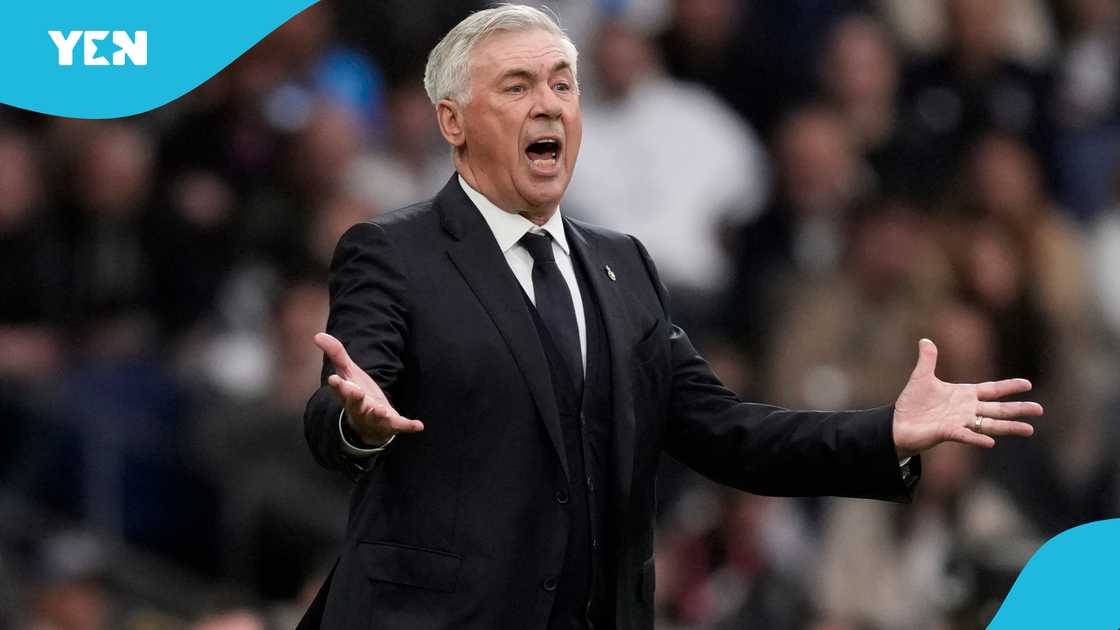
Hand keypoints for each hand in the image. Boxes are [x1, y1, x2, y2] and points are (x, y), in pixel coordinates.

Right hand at [314, 332, 423, 445]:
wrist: (368, 425)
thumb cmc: (357, 394)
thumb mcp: (349, 373)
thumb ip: (336, 354)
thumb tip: (317, 335)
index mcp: (348, 395)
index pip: (340, 389)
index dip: (338, 385)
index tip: (333, 379)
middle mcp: (359, 408)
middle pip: (355, 404)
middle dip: (355, 398)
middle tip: (356, 392)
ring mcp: (375, 418)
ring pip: (374, 417)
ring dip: (377, 414)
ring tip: (381, 410)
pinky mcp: (391, 425)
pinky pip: (399, 426)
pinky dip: (408, 426)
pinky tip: (419, 425)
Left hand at [893, 338, 1040, 458]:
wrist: (898, 423)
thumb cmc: (912, 403)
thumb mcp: (921, 377)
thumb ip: (927, 360)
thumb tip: (925, 340)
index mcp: (964, 395)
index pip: (991, 390)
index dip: (1008, 387)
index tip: (1028, 384)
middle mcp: (967, 410)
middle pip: (998, 409)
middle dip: (1018, 409)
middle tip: (1040, 409)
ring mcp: (960, 422)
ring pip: (989, 425)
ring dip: (1009, 427)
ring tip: (1029, 429)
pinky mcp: (948, 433)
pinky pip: (966, 436)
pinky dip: (977, 438)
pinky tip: (991, 442)